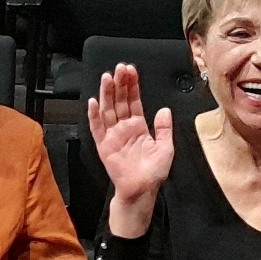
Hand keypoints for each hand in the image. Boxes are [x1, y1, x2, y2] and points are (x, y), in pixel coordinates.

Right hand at [87, 64, 173, 232]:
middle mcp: (124, 128)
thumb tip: (164, 110)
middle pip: (120, 101)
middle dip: (120, 84)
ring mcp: (113, 136)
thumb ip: (164, 128)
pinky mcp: (104, 146)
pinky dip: (94, 115)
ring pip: (108, 110)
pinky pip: (97, 128)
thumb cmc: (153, 173)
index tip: (131, 71)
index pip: (134, 101)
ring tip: (107, 77)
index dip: (132, 86)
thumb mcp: (166, 148)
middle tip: (119, 68)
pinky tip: (94, 102)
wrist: (142, 191)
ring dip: (107, 93)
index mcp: (138, 127)